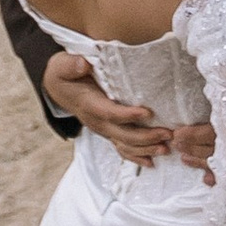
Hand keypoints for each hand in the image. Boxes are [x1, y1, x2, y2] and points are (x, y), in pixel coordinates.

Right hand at [44, 52, 174, 160]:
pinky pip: (122, 149)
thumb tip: (83, 64)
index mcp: (88, 104)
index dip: (128, 115)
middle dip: (145, 137)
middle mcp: (96, 121)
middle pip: (122, 134)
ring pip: (125, 145)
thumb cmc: (64, 76)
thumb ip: (71, 65)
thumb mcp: (61, 66)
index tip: (147, 113)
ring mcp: (103, 129)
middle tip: (167, 133)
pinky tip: (152, 161)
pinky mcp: (108, 131)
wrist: (57, 89)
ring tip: (165, 147)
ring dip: (146, 149)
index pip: (109, 113)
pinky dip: (137, 157)